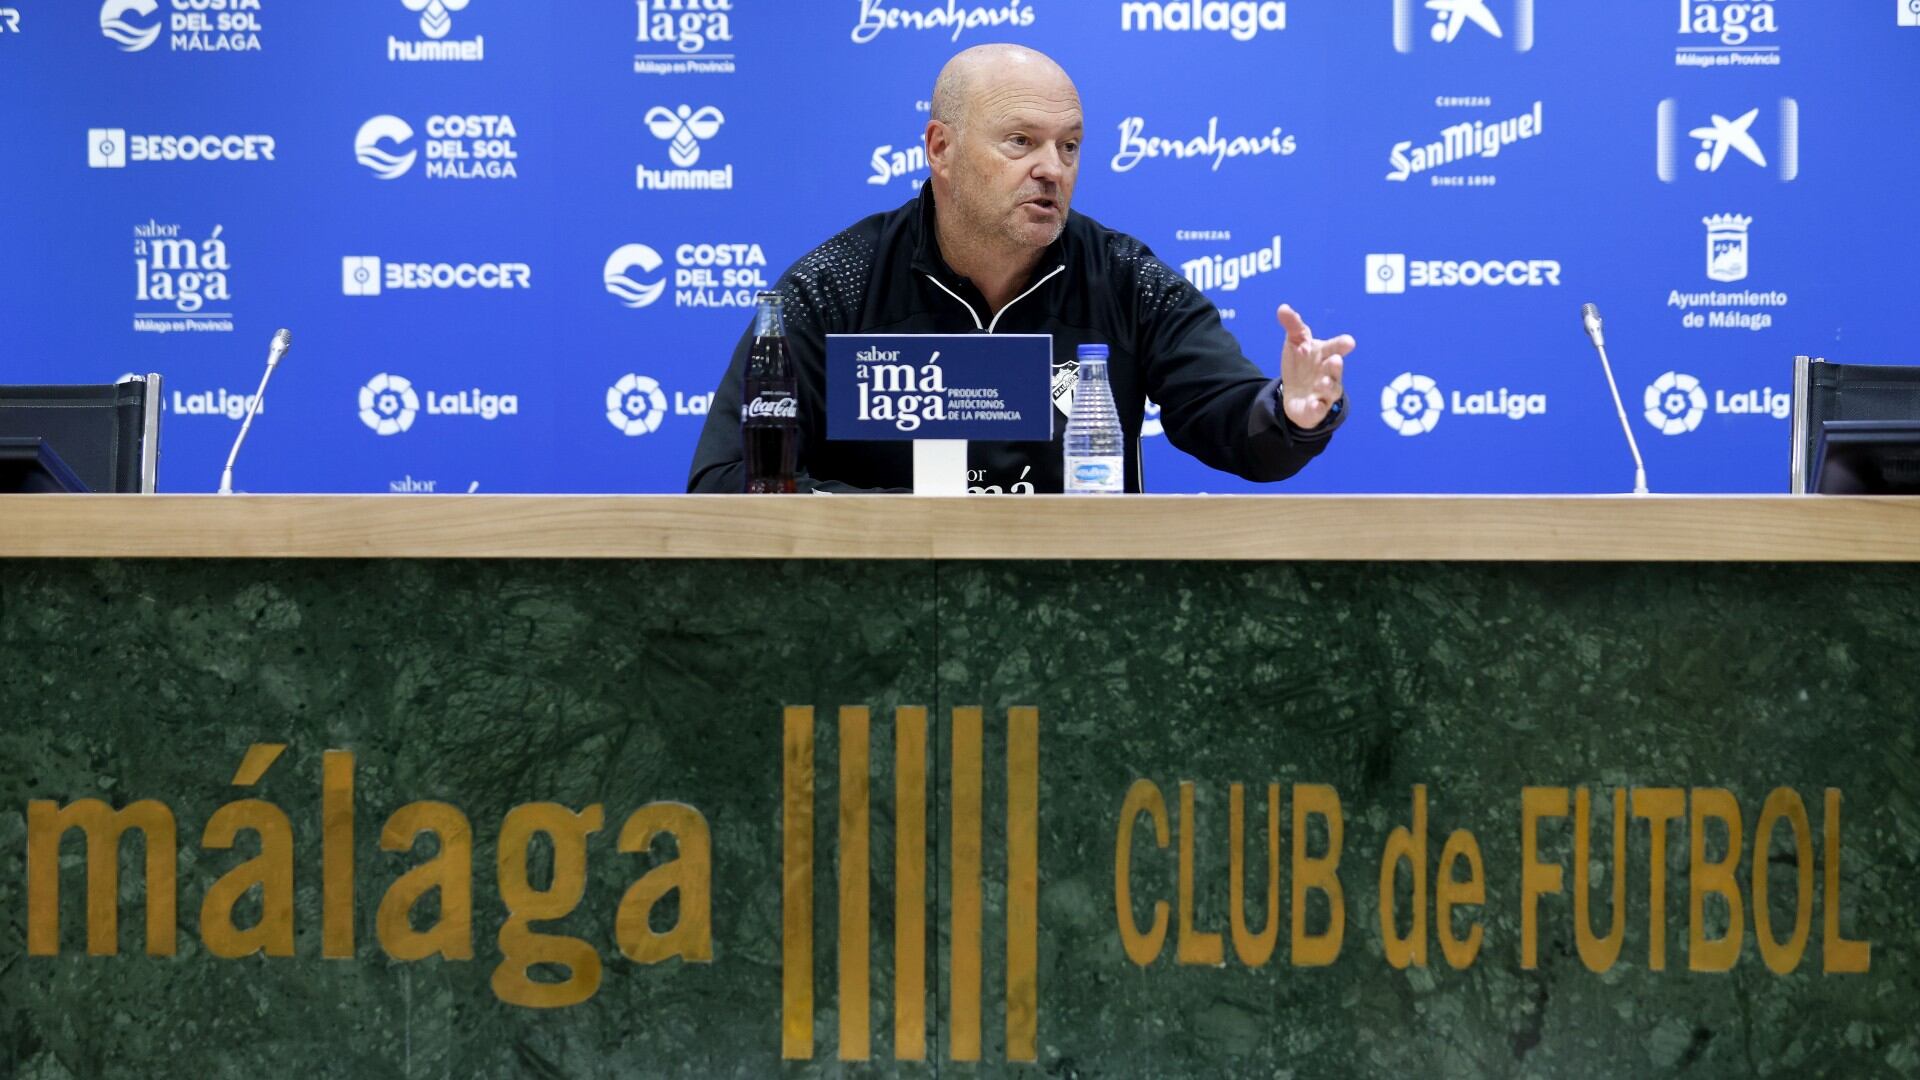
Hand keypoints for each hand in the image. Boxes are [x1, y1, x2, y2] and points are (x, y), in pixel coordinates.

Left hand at [1276, 304, 1354, 428]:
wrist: (1295, 394)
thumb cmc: (1301, 364)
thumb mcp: (1295, 342)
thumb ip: (1293, 325)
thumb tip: (1283, 307)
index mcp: (1325, 354)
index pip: (1335, 347)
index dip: (1341, 345)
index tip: (1349, 342)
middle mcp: (1329, 373)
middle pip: (1335, 369)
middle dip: (1336, 366)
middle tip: (1335, 360)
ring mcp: (1324, 392)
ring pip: (1331, 390)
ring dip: (1327, 386)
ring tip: (1321, 383)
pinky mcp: (1316, 408)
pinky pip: (1318, 409)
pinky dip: (1317, 407)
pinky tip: (1314, 404)